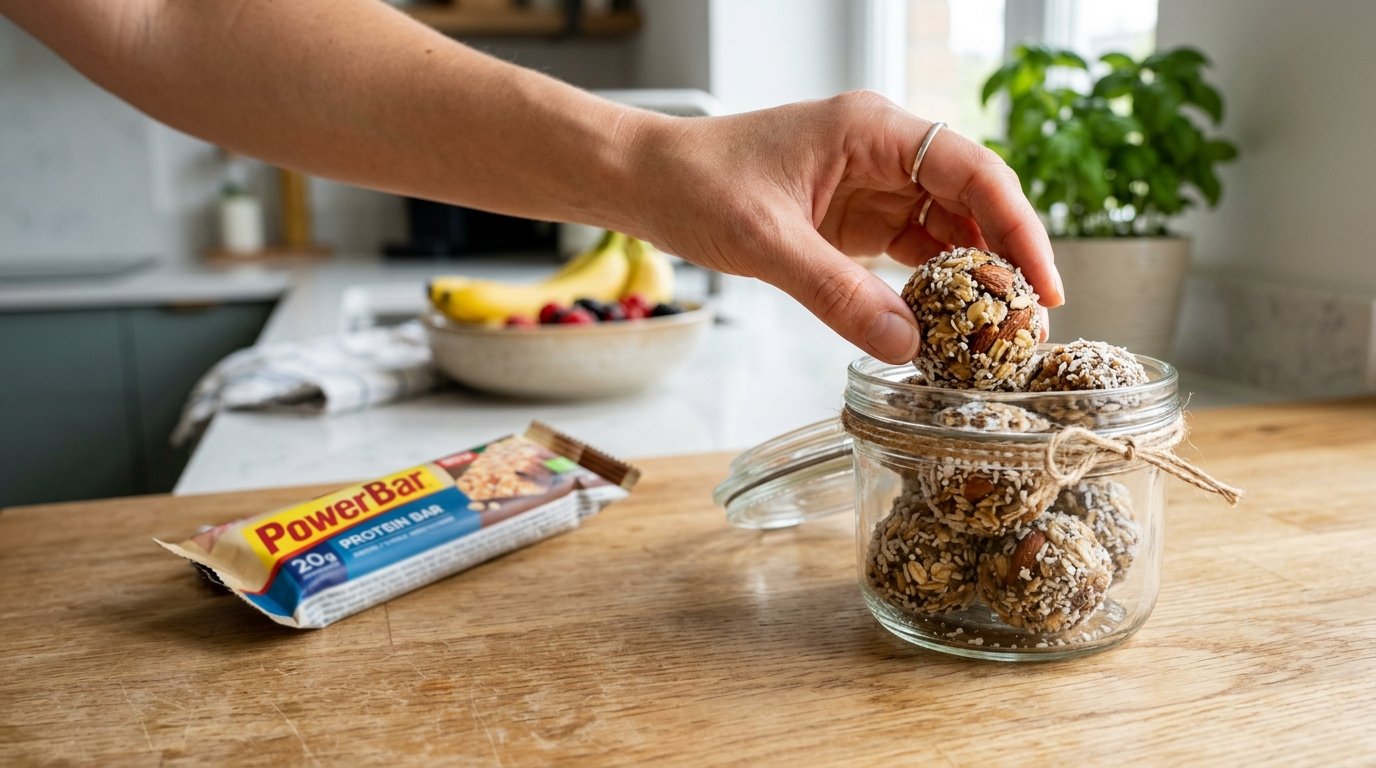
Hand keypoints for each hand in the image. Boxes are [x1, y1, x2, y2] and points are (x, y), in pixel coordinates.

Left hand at [621, 91, 1062, 363]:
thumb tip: (908, 346)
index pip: (972, 171)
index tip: (1045, 284)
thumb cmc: (697, 185)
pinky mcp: (851, 220)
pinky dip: (929, 288)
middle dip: (1003, 260)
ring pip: (945, 230)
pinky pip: (908, 252)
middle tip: (1028, 325)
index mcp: (872, 130)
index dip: (1019, 226)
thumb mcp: (767, 242)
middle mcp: (882, 152)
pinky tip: (943, 326)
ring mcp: (869, 186)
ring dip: (969, 279)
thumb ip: (836, 293)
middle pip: (970, 202)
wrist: (646, 182)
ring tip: (996, 336)